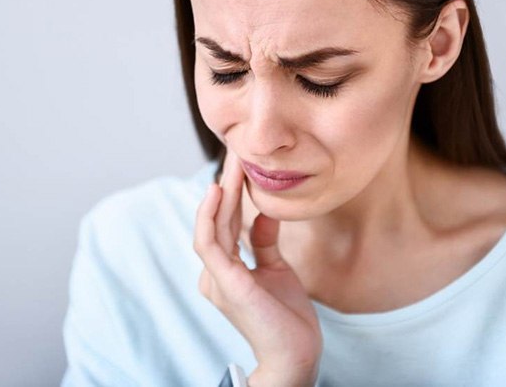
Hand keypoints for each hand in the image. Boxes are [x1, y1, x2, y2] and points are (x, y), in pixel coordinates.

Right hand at [194, 149, 321, 386]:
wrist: (295, 354)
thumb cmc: (285, 316)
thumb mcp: (275, 269)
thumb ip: (264, 242)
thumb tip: (263, 213)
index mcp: (225, 269)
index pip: (225, 223)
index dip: (232, 193)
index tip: (241, 164)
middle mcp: (215, 272)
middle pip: (217, 219)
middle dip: (227, 183)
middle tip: (235, 151)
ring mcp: (216, 279)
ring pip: (212, 226)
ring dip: (221, 193)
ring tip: (230, 164)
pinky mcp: (226, 284)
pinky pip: (210, 244)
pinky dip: (211, 216)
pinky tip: (219, 191)